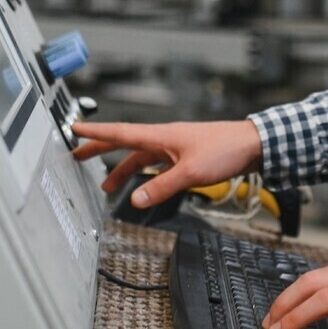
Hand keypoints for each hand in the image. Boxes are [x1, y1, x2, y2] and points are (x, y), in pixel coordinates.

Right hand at [71, 119, 262, 208]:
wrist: (253, 145)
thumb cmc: (225, 150)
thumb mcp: (190, 172)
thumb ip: (161, 187)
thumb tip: (134, 200)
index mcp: (160, 136)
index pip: (120, 133)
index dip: (96, 133)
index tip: (75, 129)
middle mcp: (164, 139)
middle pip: (125, 143)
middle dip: (100, 149)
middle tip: (77, 154)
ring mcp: (175, 147)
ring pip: (141, 157)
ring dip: (123, 169)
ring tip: (108, 186)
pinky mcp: (185, 155)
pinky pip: (156, 164)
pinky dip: (145, 173)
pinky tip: (143, 184)